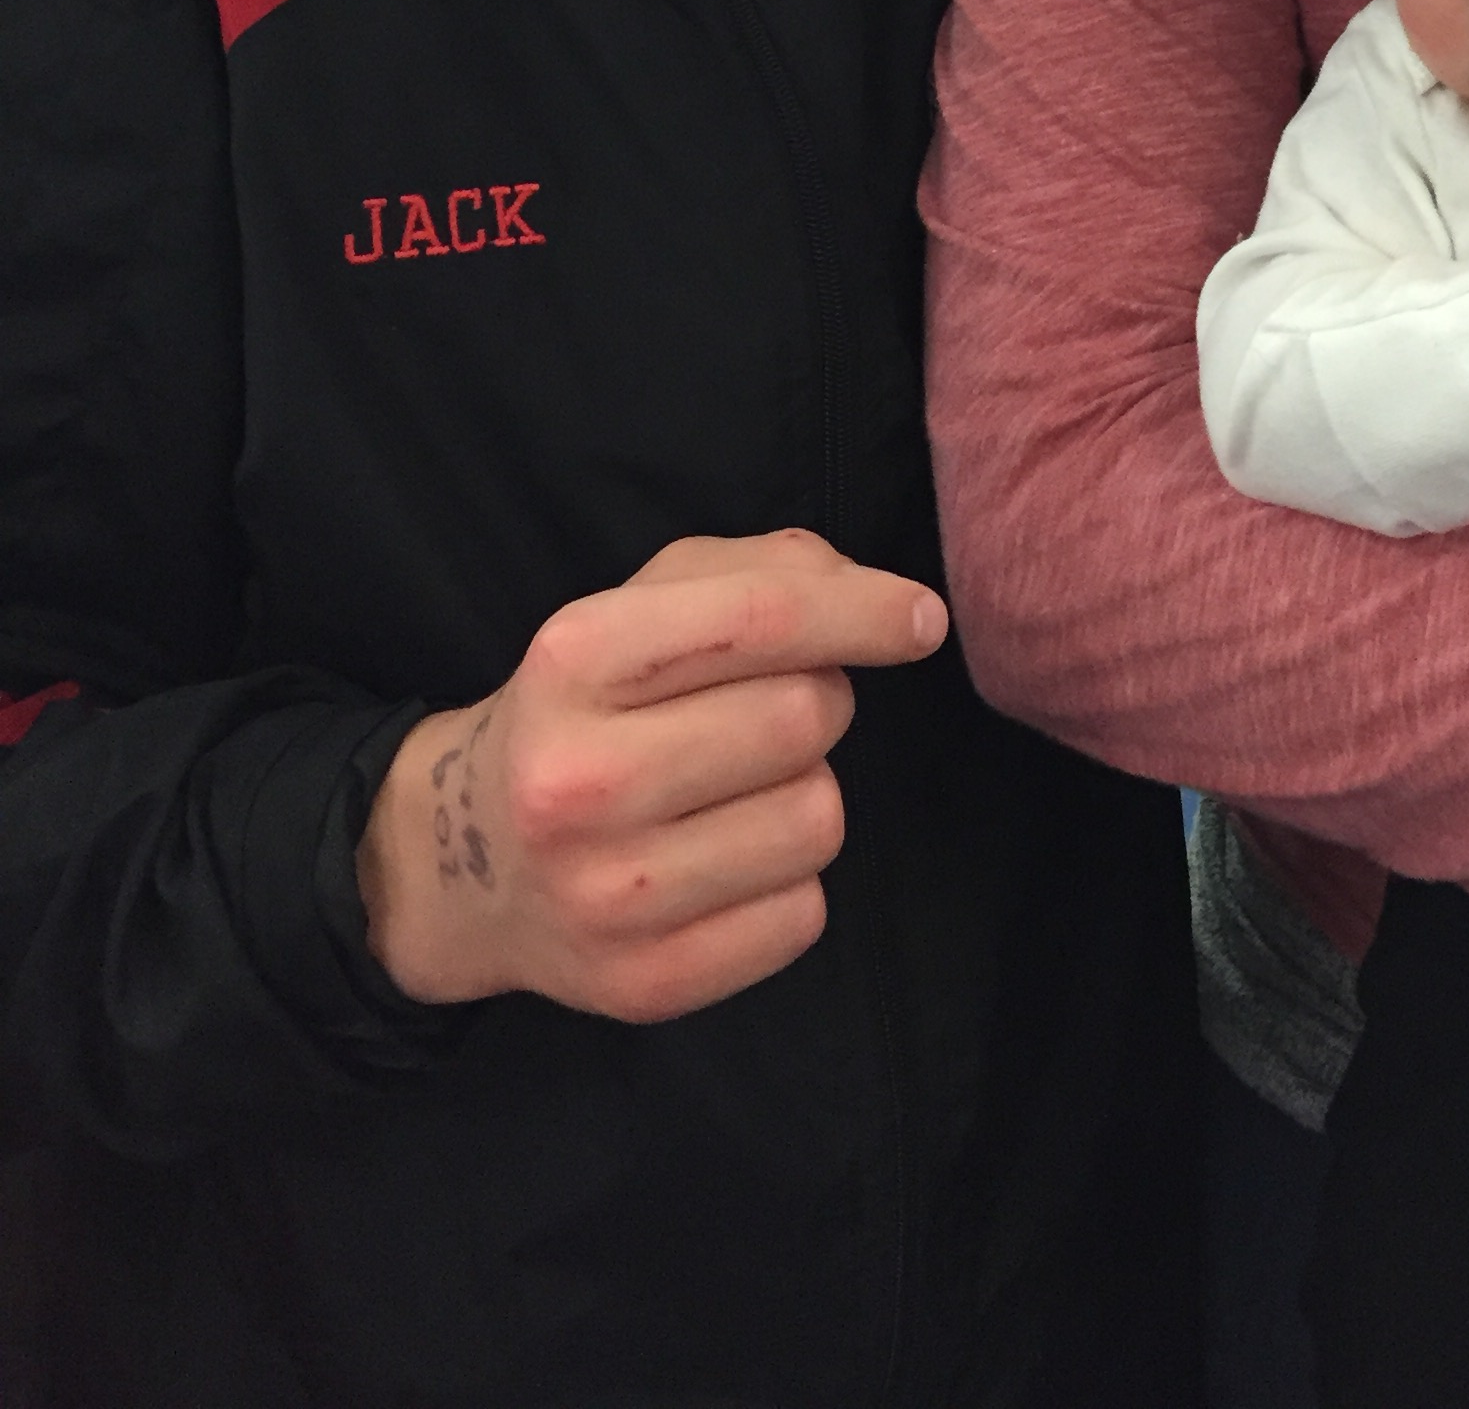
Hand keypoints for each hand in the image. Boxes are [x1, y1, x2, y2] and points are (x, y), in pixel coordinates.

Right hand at [357, 529, 946, 1022]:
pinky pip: (803, 915)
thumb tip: (880, 602)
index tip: (922, 618)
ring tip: (735, 793)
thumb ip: (757, 573)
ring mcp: (609, 893)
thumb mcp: (638, 607)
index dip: (864, 611)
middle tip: (765, 715)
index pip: (761, 618)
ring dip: (805, 794)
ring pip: (817, 818)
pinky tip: (722, 864)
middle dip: (816, 701)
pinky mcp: (645, 984)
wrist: (458, 863)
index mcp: (575, 658)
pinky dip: (787, 882)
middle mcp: (580, 780)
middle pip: (803, 718)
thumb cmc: (584, 711)